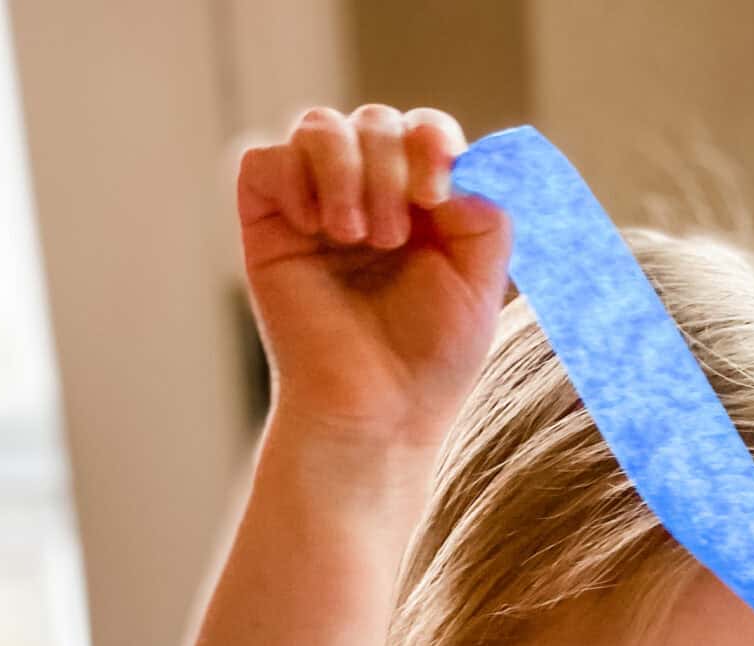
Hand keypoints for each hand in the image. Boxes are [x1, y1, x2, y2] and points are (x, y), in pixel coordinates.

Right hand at [236, 104, 511, 447]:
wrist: (378, 415)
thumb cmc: (430, 359)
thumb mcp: (480, 281)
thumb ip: (486, 212)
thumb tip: (462, 160)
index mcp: (420, 204)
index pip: (424, 131)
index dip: (431, 142)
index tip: (435, 194)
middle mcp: (367, 195)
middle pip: (375, 123)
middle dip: (389, 169)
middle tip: (392, 238)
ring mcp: (315, 206)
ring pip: (320, 127)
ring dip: (345, 171)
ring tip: (358, 236)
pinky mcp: (268, 224)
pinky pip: (268, 159)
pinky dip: (296, 180)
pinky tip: (317, 228)